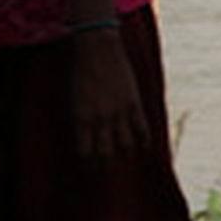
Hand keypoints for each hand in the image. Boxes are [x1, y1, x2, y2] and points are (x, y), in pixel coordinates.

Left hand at [68, 26, 146, 162]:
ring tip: (127, 160)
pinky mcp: (133, 104)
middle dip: (105, 165)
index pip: (85, 152)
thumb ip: (82, 118)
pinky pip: (141, 129)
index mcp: (80, 119)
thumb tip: (86, 135)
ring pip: (124, 144)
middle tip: (107, 170)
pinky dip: (144, 141)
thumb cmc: (81, 71)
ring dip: (125, 154)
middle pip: (104, 153)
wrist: (96, 49)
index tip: (90, 170)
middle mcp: (99, 120)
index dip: (88, 164)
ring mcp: (117, 112)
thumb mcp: (75, 98)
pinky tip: (145, 148)